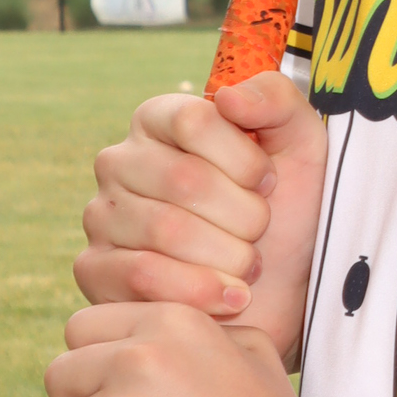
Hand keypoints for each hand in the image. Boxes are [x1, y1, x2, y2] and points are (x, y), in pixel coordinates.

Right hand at [75, 75, 329, 365]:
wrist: (278, 294)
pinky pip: (142, 275)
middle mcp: (120, 160)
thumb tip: (228, 98)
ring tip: (249, 267)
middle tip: (261, 234)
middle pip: (184, 179)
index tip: (269, 183)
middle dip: (244, 215)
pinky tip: (230, 299)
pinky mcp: (96, 269)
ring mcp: (102, 215)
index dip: (245, 159)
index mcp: (160, 119)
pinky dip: (200, 291)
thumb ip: (277, 99)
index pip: (195, 121)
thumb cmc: (286, 211)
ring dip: (228, 256)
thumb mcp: (300, 145)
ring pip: (165, 229)